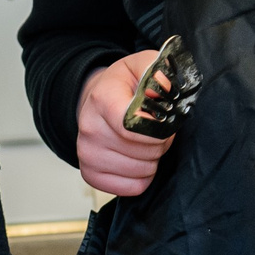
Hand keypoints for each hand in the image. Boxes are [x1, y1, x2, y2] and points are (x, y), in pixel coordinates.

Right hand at [76, 52, 173, 194]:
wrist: (95, 101)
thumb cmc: (123, 87)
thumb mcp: (142, 67)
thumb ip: (160, 73)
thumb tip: (167, 89)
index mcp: (102, 99)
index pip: (134, 127)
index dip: (158, 129)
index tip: (162, 121)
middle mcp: (90, 128)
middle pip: (145, 151)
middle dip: (160, 142)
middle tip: (155, 129)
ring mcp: (87, 154)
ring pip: (142, 171)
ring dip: (153, 159)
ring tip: (144, 142)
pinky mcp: (90, 174)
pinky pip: (133, 187)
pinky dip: (143, 176)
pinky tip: (136, 158)